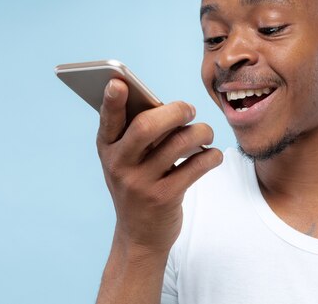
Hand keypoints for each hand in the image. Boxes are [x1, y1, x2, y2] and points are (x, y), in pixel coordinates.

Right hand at [96, 79, 222, 253]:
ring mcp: (141, 183)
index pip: (107, 120)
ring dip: (200, 131)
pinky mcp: (165, 197)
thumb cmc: (138, 183)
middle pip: (146, 127)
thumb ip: (139, 133)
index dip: (112, 100)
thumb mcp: (127, 160)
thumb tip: (170, 106)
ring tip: (205, 132)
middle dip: (175, 111)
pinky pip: (196, 166)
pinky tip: (211, 155)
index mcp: (107, 148)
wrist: (140, 235)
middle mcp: (119, 164)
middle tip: (189, 109)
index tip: (118, 81)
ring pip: (178, 143)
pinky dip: (210, 156)